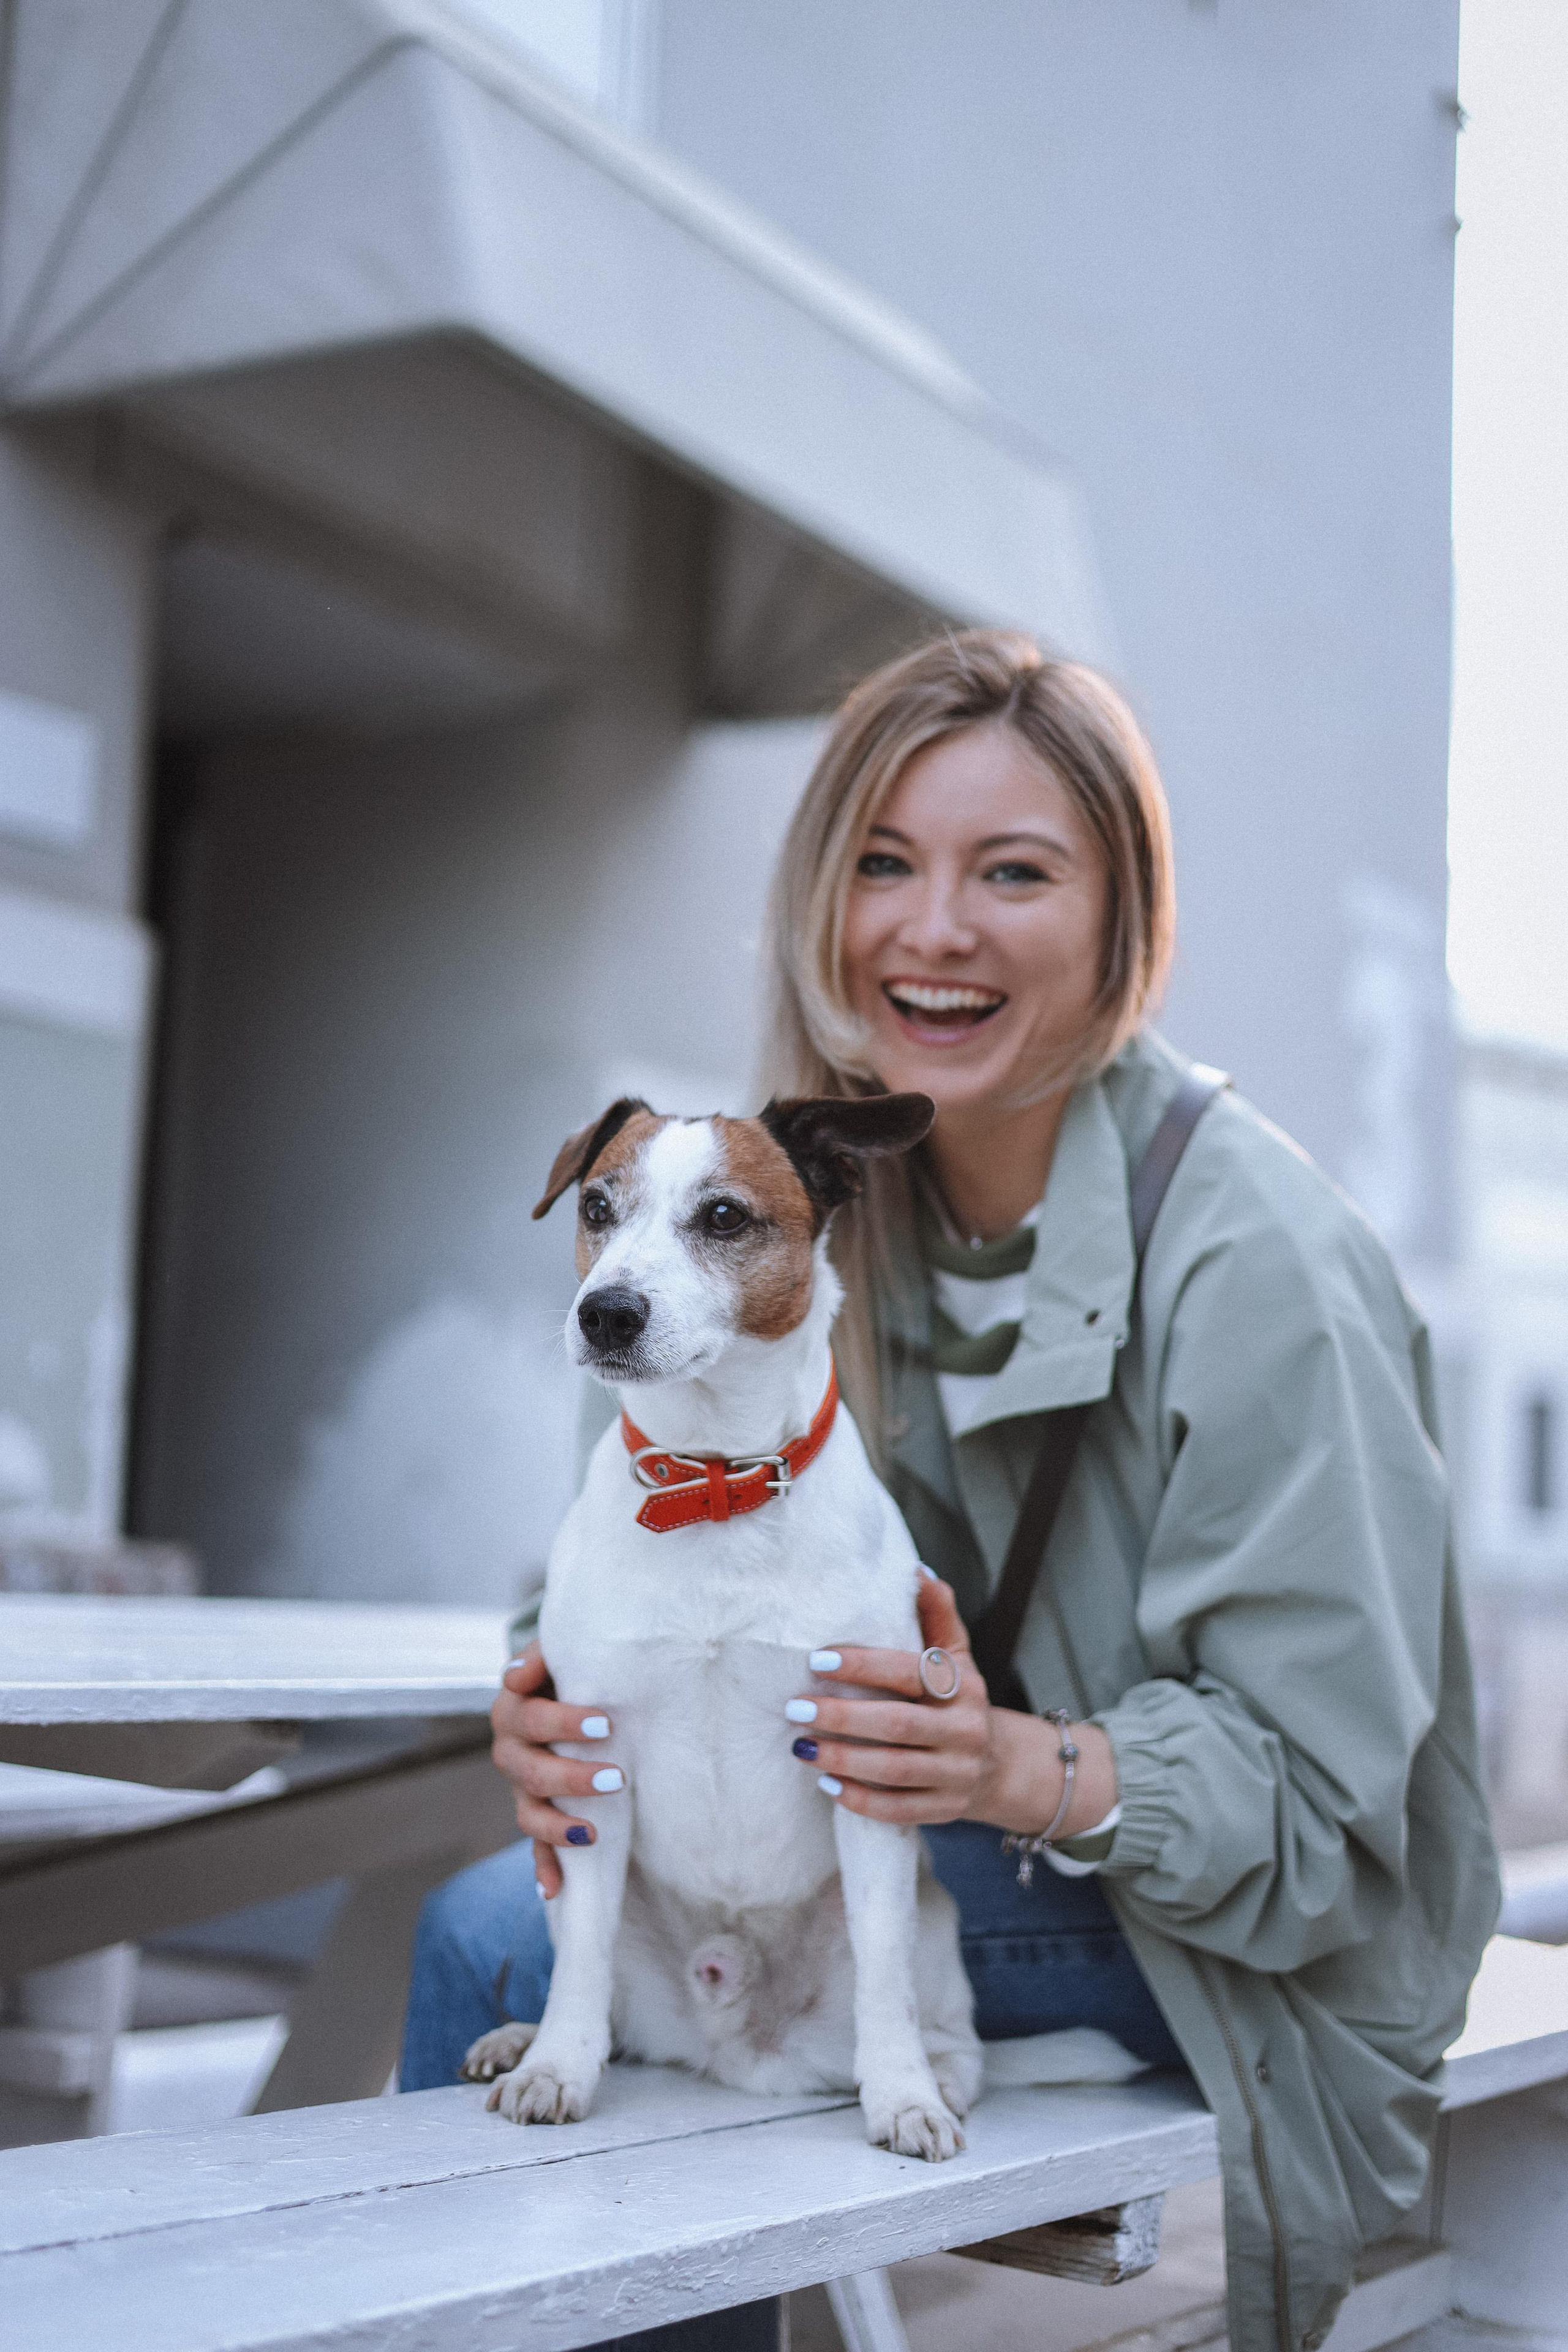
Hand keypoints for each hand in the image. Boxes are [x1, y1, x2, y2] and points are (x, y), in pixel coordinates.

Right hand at [490, 1644, 620, 1898]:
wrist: (564, 1688)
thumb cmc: (569, 1669)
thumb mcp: (560, 1653)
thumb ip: (542, 1656)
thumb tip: (515, 1673)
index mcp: (512, 1710)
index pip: (532, 1718)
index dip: (564, 1722)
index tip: (606, 1724)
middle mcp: (510, 1751)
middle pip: (529, 1771)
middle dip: (571, 1777)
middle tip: (616, 1777)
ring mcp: (521, 1788)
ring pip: (529, 1814)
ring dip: (558, 1826)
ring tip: (593, 1831)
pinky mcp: (536, 1813)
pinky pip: (536, 1845)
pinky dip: (543, 1867)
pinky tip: (554, 1890)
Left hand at [787, 1576, 1117, 1835]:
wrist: (998, 1765)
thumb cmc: (958, 1699)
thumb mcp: (956, 1655)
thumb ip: (936, 1614)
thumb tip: (916, 1570)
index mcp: (962, 1686)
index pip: (908, 1672)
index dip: (863, 1665)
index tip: (817, 1659)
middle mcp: (964, 1730)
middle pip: (898, 1724)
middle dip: (842, 1716)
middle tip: (794, 1707)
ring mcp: (955, 1774)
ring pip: (894, 1770)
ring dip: (843, 1759)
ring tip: (801, 1744)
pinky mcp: (943, 1809)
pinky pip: (897, 1809)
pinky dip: (860, 1799)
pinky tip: (826, 1783)